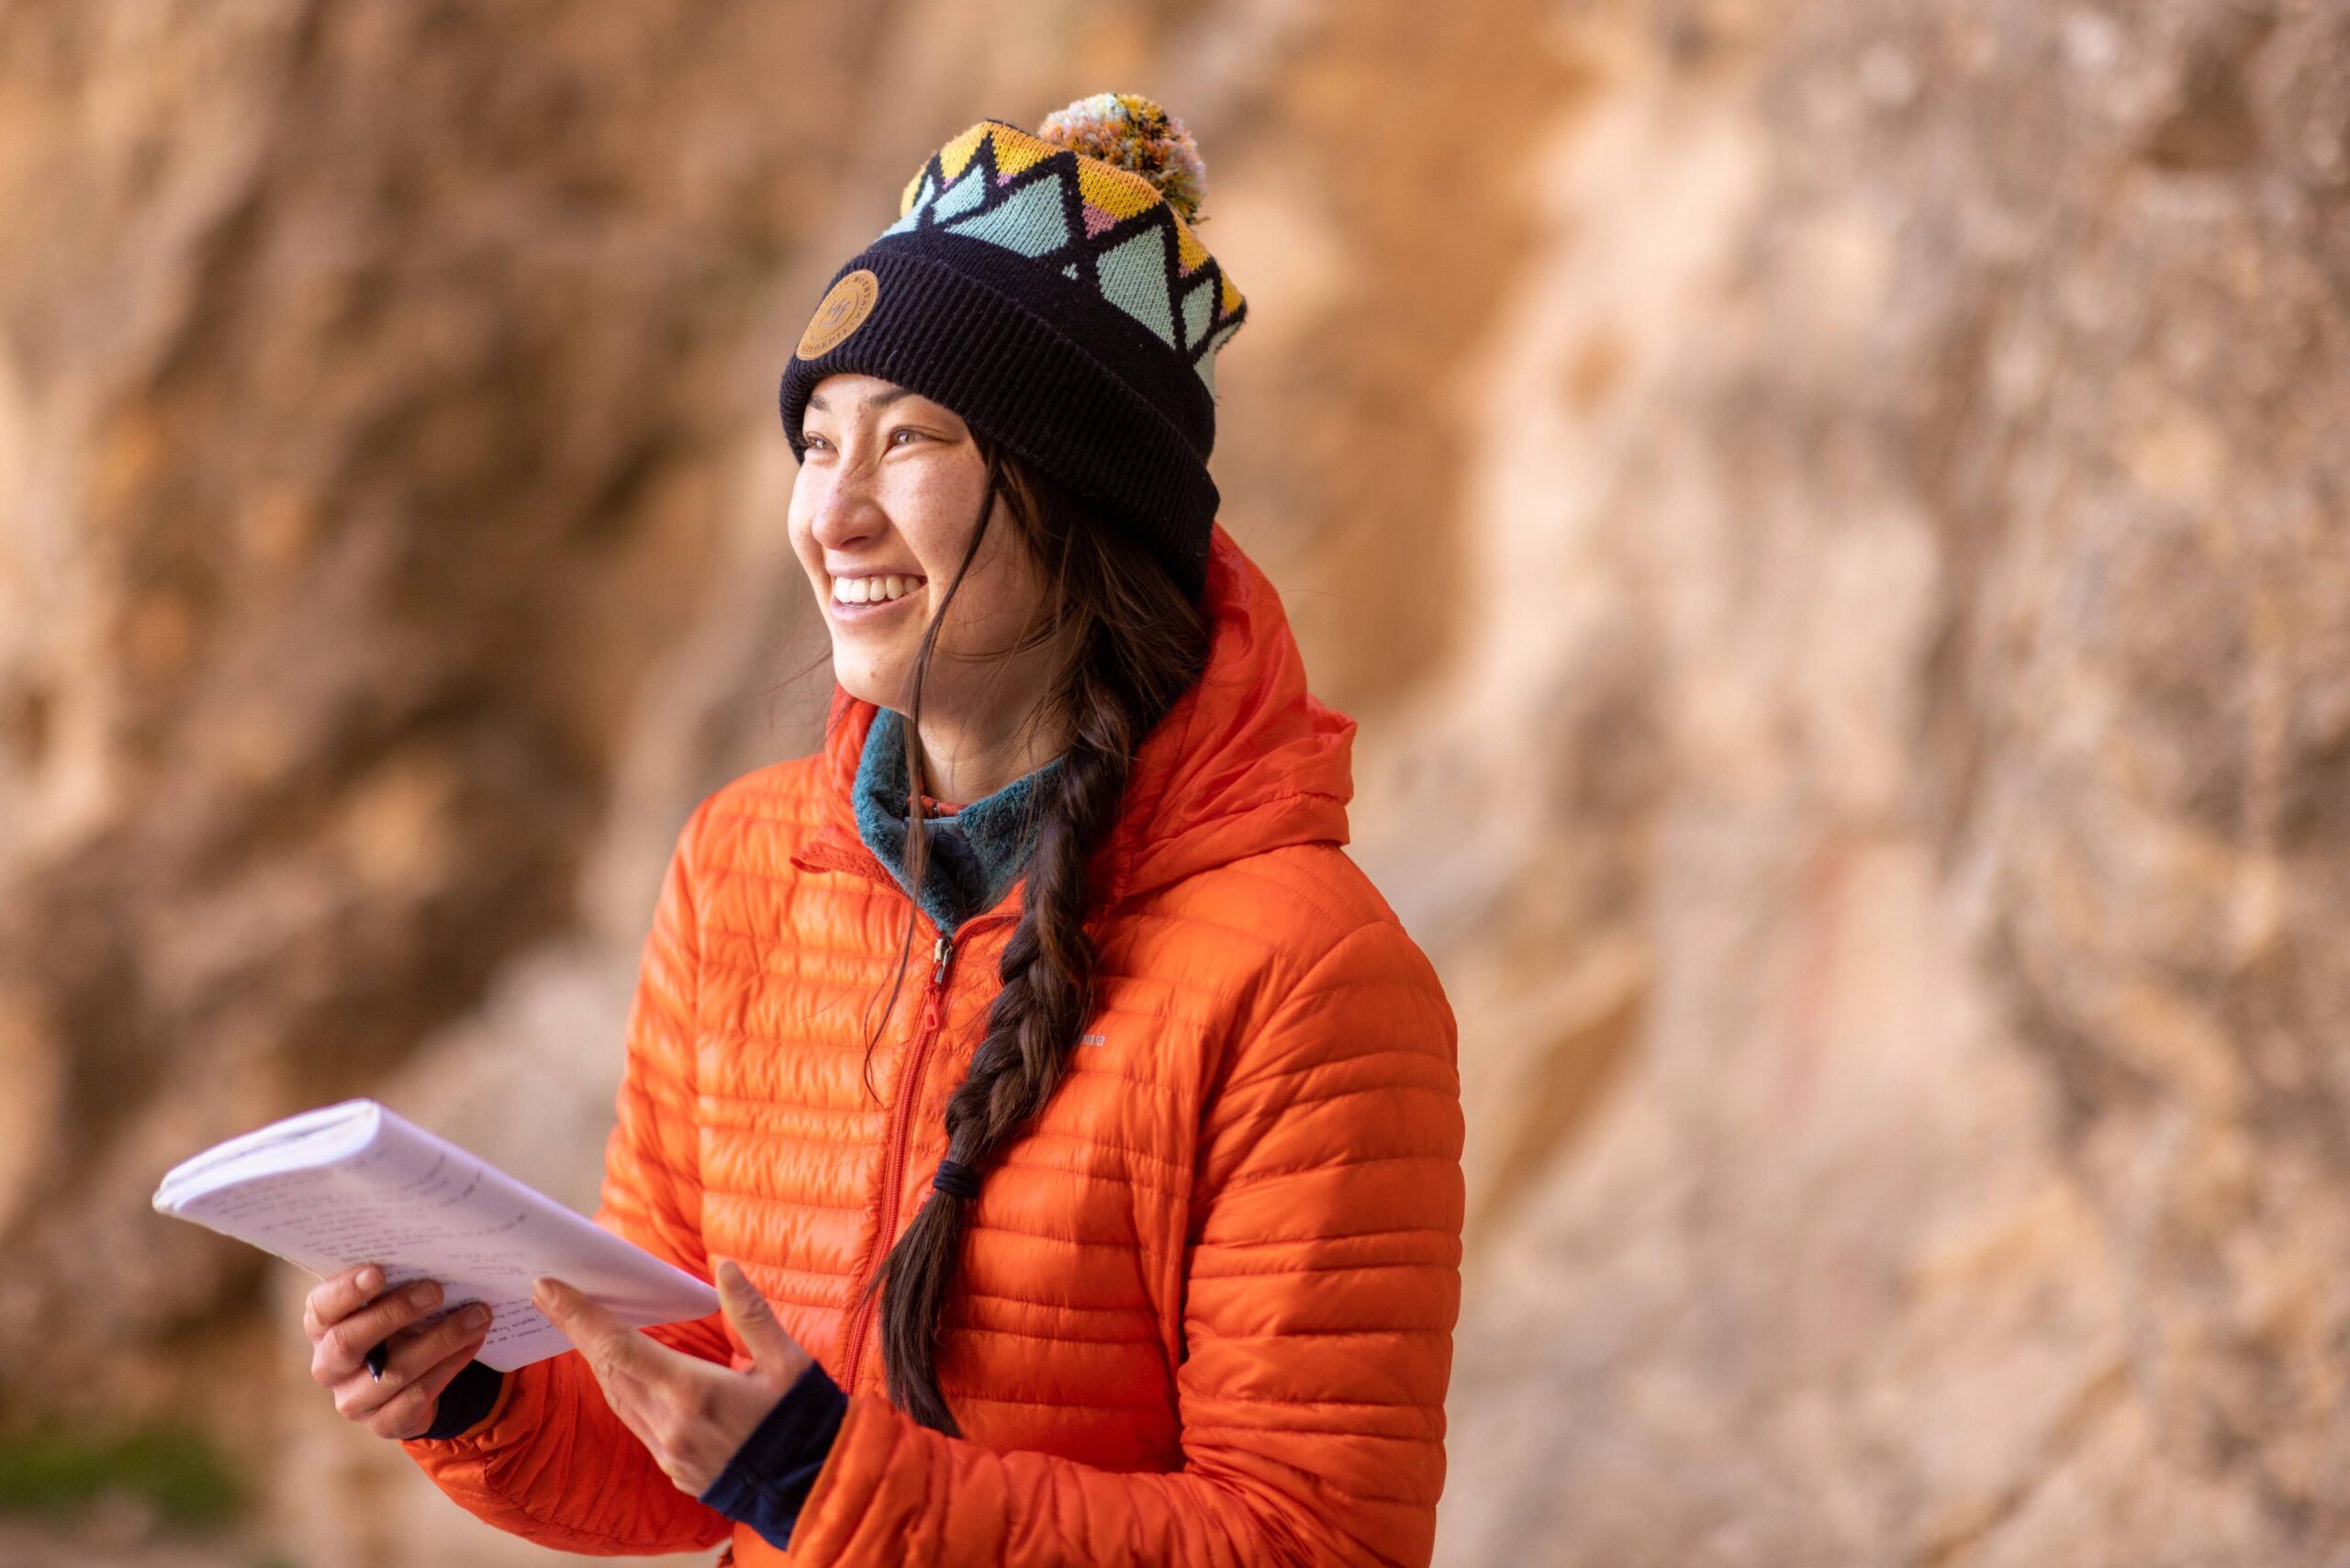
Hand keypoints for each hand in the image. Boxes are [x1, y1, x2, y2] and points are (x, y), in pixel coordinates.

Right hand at [304, 1263, 493, 1439]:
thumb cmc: (398, 1324)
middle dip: (394, 1313)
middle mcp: (329, 1367)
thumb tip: (437, 1258)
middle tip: (435, 1290)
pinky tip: (473, 1343)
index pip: (321, 1308)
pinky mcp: (384, 1423)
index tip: (379, 1271)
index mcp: (322, 1327)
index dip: (345, 1291)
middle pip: (348, 1342)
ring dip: (441, 1340)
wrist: (413, 1379)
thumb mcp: (392, 1302)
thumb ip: (399, 1284)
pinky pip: (417, 1395)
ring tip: (477, 1315)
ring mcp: (353, 1400)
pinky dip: (450, 1366)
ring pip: (393, 1371)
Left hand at [532, 1257, 814, 1496]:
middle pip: (608, 1371)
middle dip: (577, 1331)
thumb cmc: (804, 1422)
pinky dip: (623, 1389)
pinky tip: (624, 1373)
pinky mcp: (676, 1469)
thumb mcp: (788, 1361)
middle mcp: (669, 1426)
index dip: (580, 1316)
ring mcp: (669, 1453)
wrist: (813, 1489)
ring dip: (598, 1361)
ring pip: (618, 1399)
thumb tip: (725, 1269)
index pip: (619, 1347)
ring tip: (582, 1327)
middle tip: (550, 1296)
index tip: (549, 1289)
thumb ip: (751, 1313)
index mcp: (693, 1393)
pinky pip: (636, 1422)